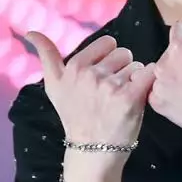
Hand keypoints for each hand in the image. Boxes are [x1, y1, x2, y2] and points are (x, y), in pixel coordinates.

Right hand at [26, 32, 156, 157]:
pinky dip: (150, 81)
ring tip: (122, 98)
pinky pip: (150, 73)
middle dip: (122, 68)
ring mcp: (110, 86)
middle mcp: (90, 74)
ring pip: (137, 65)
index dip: (109, 59)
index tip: (102, 77)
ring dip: (135, 79)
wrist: (91, 150)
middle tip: (112, 91)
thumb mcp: (54, 85)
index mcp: (74, 66)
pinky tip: (141, 94)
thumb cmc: (75, 115)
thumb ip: (46, 55)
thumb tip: (30, 32)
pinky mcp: (130, 98)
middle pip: (124, 53)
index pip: (108, 43)